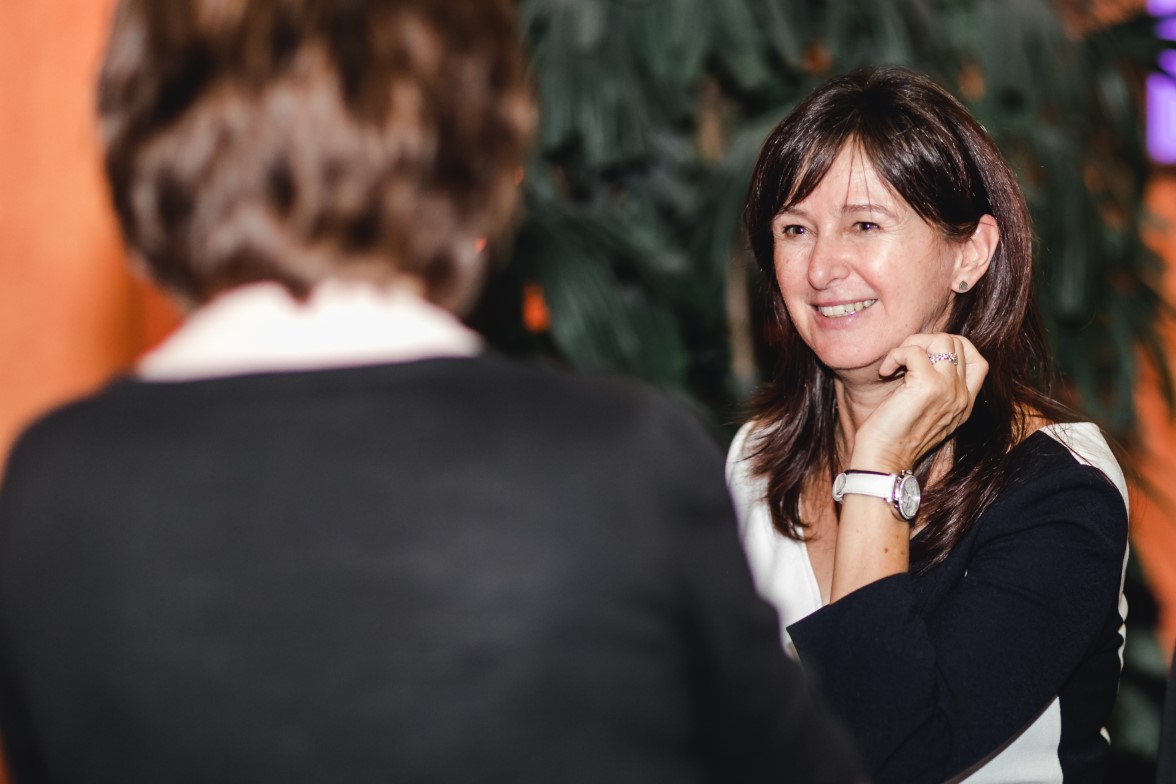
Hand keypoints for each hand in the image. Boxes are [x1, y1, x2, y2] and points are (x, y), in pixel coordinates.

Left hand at [849, 333, 987, 472]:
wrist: (883, 461)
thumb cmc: (894, 437)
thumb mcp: (925, 412)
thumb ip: (935, 390)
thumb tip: (921, 357)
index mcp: (965, 403)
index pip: (979, 361)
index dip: (954, 348)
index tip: (926, 357)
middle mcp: (962, 396)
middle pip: (959, 343)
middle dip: (927, 342)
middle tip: (904, 360)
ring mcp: (949, 390)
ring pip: (942, 340)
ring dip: (913, 344)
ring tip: (896, 364)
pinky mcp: (927, 386)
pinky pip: (914, 351)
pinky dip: (895, 355)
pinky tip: (885, 372)